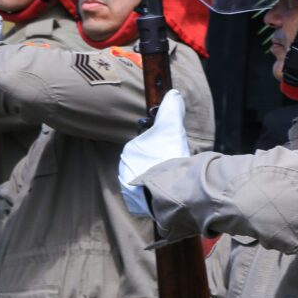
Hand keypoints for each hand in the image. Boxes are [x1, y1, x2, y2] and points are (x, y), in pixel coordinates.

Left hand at [119, 89, 189, 217]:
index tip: (171, 154)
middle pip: (146, 165)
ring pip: (145, 182)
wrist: (167, 189)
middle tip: (173, 169)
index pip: (146, 149)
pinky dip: (155, 197)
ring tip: (171, 183)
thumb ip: (171, 111)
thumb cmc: (167, 156)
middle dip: (158, 167)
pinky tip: (166, 194)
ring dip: (157, 183)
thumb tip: (173, 93)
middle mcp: (124, 169)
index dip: (161, 151)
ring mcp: (128, 188)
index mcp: (130, 151)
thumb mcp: (171, 129)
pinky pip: (145, 198)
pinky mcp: (134, 204)